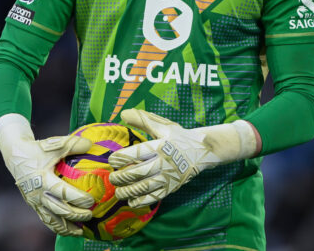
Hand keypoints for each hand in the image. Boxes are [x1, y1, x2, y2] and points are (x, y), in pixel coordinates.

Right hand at [0, 114, 94, 235]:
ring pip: (51, 219)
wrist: (15, 155)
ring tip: (81, 230)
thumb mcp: (54, 144)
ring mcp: (34, 201)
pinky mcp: (33, 204)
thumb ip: (73, 144)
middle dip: (76, 214)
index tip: (91, 201)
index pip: (62, 192)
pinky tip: (68, 230)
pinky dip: (57, 227)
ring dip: (67, 226)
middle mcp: (38, 193)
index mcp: (43, 179)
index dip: (77, 198)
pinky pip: (45, 219)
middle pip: (59, 209)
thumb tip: (91, 145)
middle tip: (91, 214)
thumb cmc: (37, 149)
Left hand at [108, 109, 257, 205]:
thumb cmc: (178, 137)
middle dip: (121, 177)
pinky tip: (131, 201)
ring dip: (128, 191)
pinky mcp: (171, 187)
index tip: (112, 160)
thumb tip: (123, 113)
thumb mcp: (163, 126)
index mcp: (161, 145)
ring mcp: (168, 177)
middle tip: (112, 177)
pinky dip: (141, 201)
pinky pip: (154, 197)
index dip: (122, 157)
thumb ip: (142, 120)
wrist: (201, 151)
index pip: (138, 153)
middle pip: (139, 172)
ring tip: (117, 191)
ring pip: (144, 187)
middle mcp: (164, 162)